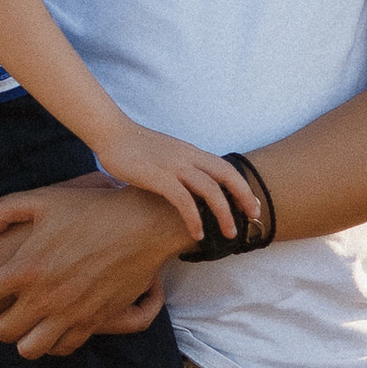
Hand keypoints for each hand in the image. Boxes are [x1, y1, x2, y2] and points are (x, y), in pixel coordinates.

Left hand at [0, 172, 187, 356]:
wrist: (143, 225)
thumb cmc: (92, 208)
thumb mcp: (43, 199)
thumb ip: (3, 212)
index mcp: (27, 267)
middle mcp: (45, 297)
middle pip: (2, 332)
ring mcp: (71, 313)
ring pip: (31, 349)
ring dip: (23, 337)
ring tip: (26, 320)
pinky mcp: (95, 322)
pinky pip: (65, 348)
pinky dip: (54, 341)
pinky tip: (53, 323)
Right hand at [103, 122, 255, 248]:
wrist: (112, 134)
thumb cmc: (136, 148)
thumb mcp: (166, 154)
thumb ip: (180, 168)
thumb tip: (189, 188)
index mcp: (192, 152)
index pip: (226, 168)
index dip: (243, 187)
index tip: (252, 205)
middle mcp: (188, 157)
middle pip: (227, 176)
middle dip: (244, 198)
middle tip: (254, 218)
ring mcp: (174, 166)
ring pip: (210, 190)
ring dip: (224, 213)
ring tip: (229, 233)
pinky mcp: (158, 177)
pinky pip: (183, 200)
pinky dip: (194, 218)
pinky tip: (197, 233)